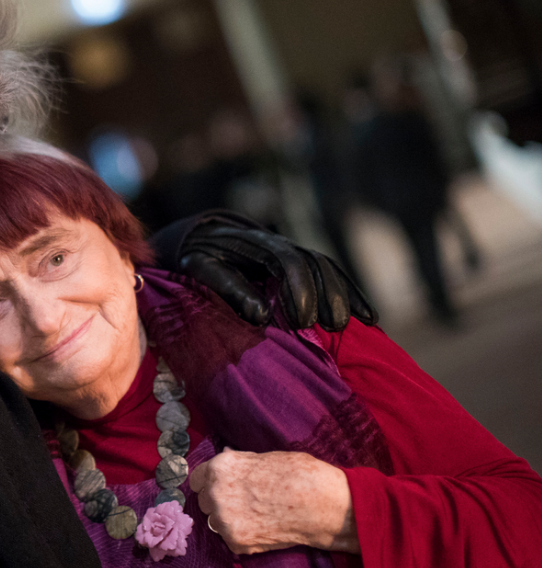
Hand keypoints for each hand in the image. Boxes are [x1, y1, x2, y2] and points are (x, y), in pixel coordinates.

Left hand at [178, 221, 376, 330]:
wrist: (202, 239)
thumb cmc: (199, 259)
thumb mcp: (201, 269)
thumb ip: (229, 288)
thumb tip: (260, 315)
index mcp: (256, 244)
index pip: (288, 262)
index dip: (300, 291)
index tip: (303, 322)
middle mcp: (281, 244)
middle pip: (315, 264)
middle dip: (328, 295)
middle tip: (332, 327)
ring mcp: (294, 251)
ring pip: (329, 269)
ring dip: (344, 296)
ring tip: (354, 325)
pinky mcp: (302, 265)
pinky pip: (333, 276)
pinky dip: (351, 294)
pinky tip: (368, 317)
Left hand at [189, 449, 359, 554]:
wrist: (321, 505)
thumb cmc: (299, 475)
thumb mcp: (263, 457)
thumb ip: (238, 463)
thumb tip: (225, 457)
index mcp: (220, 468)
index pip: (196, 479)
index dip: (209, 483)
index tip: (218, 487)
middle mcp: (215, 494)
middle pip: (204, 502)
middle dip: (218, 502)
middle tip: (242, 502)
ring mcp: (224, 521)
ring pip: (215, 522)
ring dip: (228, 520)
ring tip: (254, 515)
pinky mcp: (236, 542)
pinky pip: (230, 539)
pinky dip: (242, 536)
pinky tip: (262, 528)